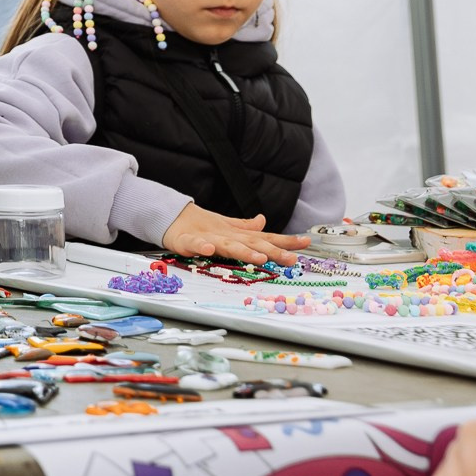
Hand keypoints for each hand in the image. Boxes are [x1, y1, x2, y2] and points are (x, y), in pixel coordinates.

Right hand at [159, 203, 309, 265]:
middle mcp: (227, 236)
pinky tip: (209, 248)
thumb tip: (263, 221)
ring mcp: (208, 238)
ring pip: (229, 245)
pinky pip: (195, 244)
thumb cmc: (200, 225)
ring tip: (260, 257)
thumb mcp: (226, 226)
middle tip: (290, 258)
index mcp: (237, 235)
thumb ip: (245, 227)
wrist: (170, 217)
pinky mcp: (188, 242)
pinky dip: (202, 246)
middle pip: (253, 244)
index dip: (285, 240)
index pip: (265, 238)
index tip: (306, 242)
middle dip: (273, 250)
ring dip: (244, 251)